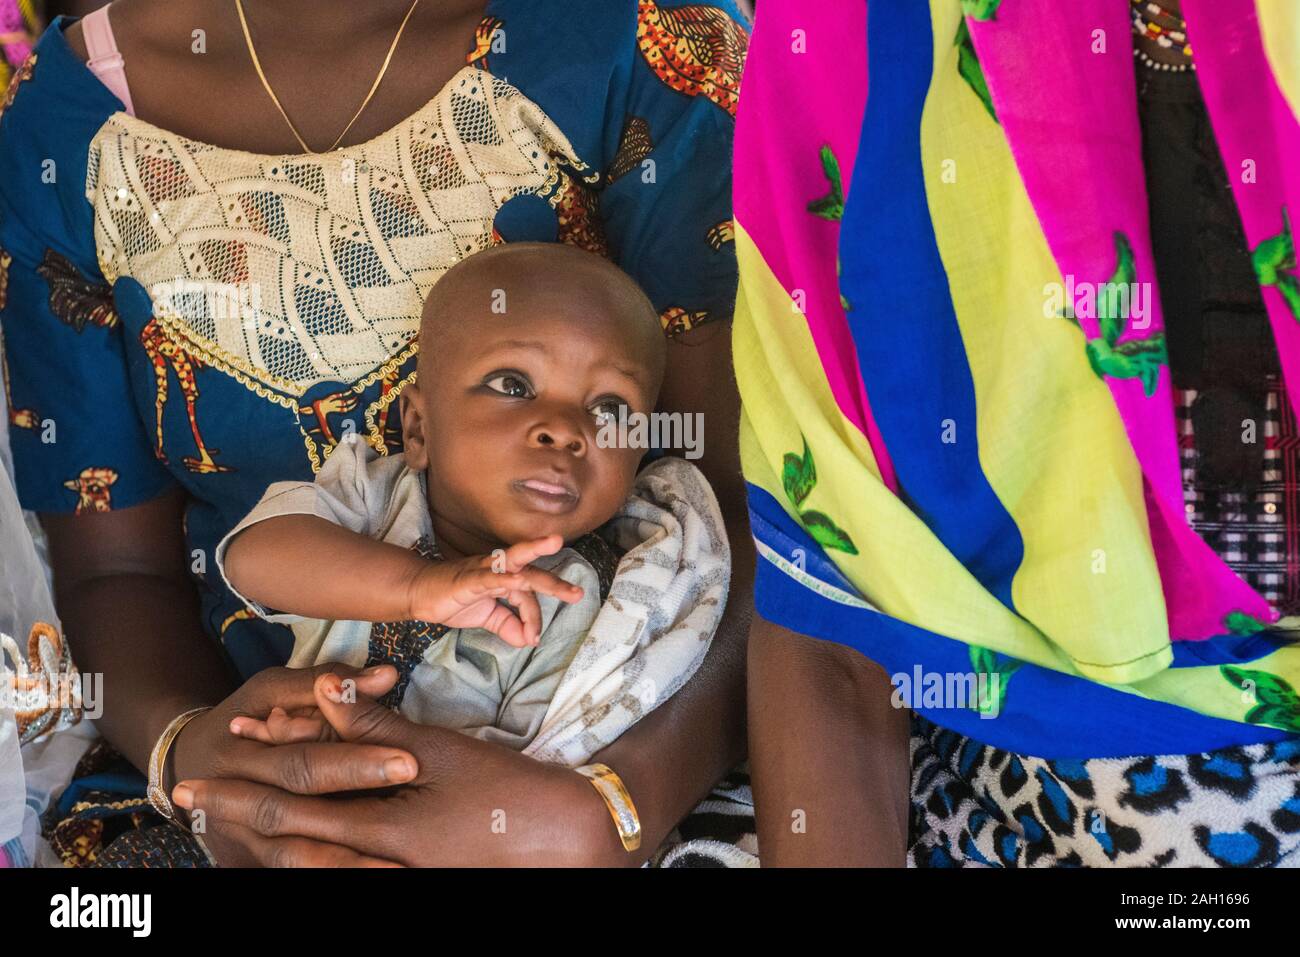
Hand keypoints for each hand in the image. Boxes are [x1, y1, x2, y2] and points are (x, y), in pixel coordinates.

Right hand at [168, 663, 418, 865]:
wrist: (188, 765)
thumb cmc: (245, 715)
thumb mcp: (274, 689)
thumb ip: (329, 681)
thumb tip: (387, 675)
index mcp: (236, 753)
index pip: (303, 763)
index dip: (355, 762)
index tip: (411, 761)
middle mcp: (227, 805)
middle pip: (297, 817)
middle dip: (355, 823)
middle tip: (413, 820)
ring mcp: (237, 840)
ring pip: (294, 857)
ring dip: (344, 864)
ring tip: (396, 867)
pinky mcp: (245, 862)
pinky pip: (294, 868)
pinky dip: (329, 870)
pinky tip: (375, 872)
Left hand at [176, 671, 619, 866]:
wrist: (562, 834)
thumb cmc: (504, 789)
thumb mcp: (437, 751)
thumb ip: (374, 727)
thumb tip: (324, 692)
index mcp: (377, 826)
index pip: (291, 805)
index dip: (242, 788)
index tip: (197, 777)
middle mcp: (375, 860)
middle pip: (290, 840)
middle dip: (238, 817)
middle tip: (189, 804)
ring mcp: (393, 876)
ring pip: (315, 862)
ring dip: (273, 835)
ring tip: (230, 825)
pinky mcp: (412, 879)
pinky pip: (349, 872)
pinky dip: (318, 858)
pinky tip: (300, 850)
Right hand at [406, 534, 583, 647]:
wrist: (419, 593)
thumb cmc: (454, 599)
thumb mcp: (486, 617)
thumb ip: (508, 625)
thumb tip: (528, 640)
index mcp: (506, 578)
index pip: (528, 597)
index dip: (534, 618)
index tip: (533, 639)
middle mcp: (498, 570)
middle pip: (531, 571)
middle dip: (555, 582)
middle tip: (578, 594)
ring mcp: (483, 571)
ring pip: (513, 560)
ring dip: (535, 551)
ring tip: (554, 542)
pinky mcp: (467, 579)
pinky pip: (488, 577)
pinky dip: (503, 577)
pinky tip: (516, 579)